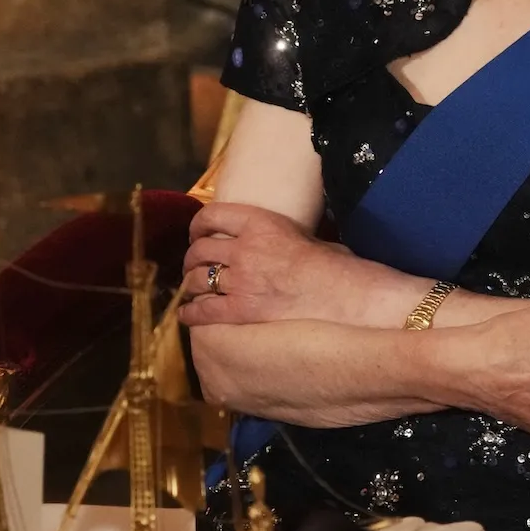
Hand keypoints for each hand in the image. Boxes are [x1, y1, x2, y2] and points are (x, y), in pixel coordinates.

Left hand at [179, 202, 355, 327]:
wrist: (341, 293)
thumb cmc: (333, 264)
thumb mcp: (304, 234)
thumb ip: (280, 235)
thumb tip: (278, 241)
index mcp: (259, 223)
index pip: (212, 215)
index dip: (198, 225)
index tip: (198, 232)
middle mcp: (243, 249)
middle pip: (199, 250)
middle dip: (191, 258)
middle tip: (193, 265)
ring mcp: (240, 281)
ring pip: (197, 279)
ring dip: (190, 284)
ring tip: (192, 288)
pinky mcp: (240, 310)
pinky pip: (203, 311)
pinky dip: (191, 314)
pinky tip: (188, 315)